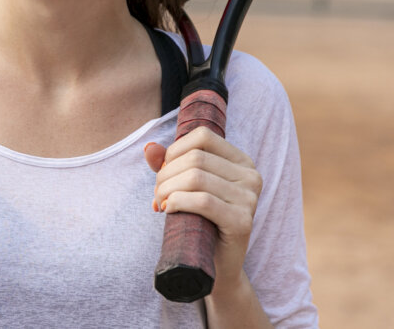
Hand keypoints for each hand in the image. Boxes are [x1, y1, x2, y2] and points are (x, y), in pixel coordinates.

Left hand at [144, 127, 262, 288]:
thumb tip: (149, 148)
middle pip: (195, 158)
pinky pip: (202, 201)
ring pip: (195, 177)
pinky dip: (178, 202)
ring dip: (167, 190)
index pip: (202, 136)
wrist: (213, 264)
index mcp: (241, 161)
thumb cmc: (197, 219)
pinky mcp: (243, 222)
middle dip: (165, 175)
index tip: (164, 171)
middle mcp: (251, 176)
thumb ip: (167, 163)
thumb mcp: (182, 185)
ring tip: (161, 203)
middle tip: (157, 195)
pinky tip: (169, 210)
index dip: (174, 150)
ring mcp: (250, 199)